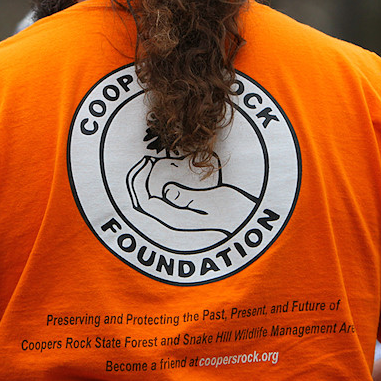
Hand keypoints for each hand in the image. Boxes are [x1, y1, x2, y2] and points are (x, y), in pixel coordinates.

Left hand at [127, 156, 256, 235]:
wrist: (243, 216)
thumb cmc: (230, 209)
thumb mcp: (211, 201)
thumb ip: (188, 197)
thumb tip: (167, 191)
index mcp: (175, 220)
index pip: (145, 203)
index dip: (138, 182)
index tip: (145, 161)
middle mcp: (171, 220)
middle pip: (142, 202)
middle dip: (137, 180)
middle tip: (144, 160)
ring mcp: (174, 215)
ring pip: (149, 199)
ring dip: (144, 181)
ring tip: (150, 162)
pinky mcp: (180, 208)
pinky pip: (159, 196)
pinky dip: (154, 182)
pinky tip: (163, 167)